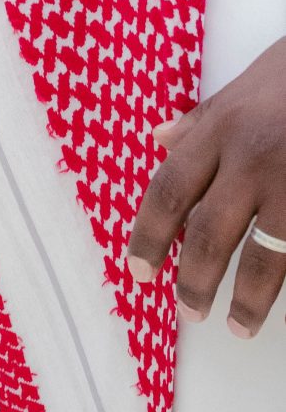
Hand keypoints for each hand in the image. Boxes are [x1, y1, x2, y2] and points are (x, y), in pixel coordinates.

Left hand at [128, 39, 285, 336]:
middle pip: (208, 234)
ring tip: (237, 326)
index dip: (148, 236)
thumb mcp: (244, 85)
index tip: (138, 271)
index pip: (169, 191)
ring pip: (262, 255)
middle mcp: (252, 159)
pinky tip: (279, 302)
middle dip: (193, 281)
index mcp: (221, 129)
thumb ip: (201, 118)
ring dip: (247, 299)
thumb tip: (159, 139)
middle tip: (187, 312)